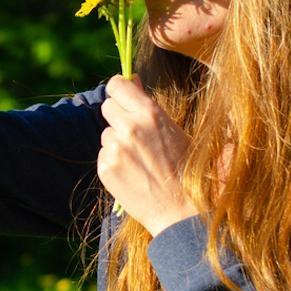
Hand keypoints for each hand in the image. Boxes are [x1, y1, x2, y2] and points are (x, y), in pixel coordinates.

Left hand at [98, 74, 198, 236]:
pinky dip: (113, 161)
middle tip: (134, 132)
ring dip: (117, 141)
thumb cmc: (186, 167)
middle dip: (118, 116)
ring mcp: (115, 149)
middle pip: (107, 106)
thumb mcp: (174, 129)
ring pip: (106, 133)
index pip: (117, 85)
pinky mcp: (105, 168)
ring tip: (139, 158)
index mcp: (150, 113)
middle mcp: (129, 128)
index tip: (123, 97)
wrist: (182, 209)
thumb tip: (132, 80)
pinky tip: (132, 172)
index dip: (119, 89)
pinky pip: (103, 154)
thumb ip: (148, 105)